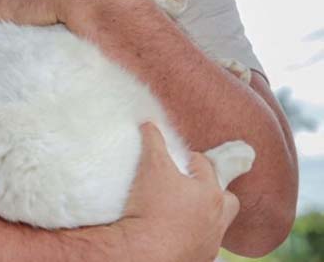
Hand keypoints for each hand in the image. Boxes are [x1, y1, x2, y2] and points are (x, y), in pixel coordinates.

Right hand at [118, 123, 239, 261]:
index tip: (176, 158)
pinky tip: (175, 234)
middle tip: (193, 188)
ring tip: (185, 213)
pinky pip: (201, 245)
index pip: (204, 166)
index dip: (188, 158)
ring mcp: (209, 243)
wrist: (143, 252)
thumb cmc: (152, 208)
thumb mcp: (151, 167)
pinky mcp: (197, 260)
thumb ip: (153, 142)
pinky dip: (192, 238)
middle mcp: (216, 220)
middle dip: (215, 191)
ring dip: (204, 217)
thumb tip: (150, 124)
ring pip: (216, 226)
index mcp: (210, 194)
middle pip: (228, 200)